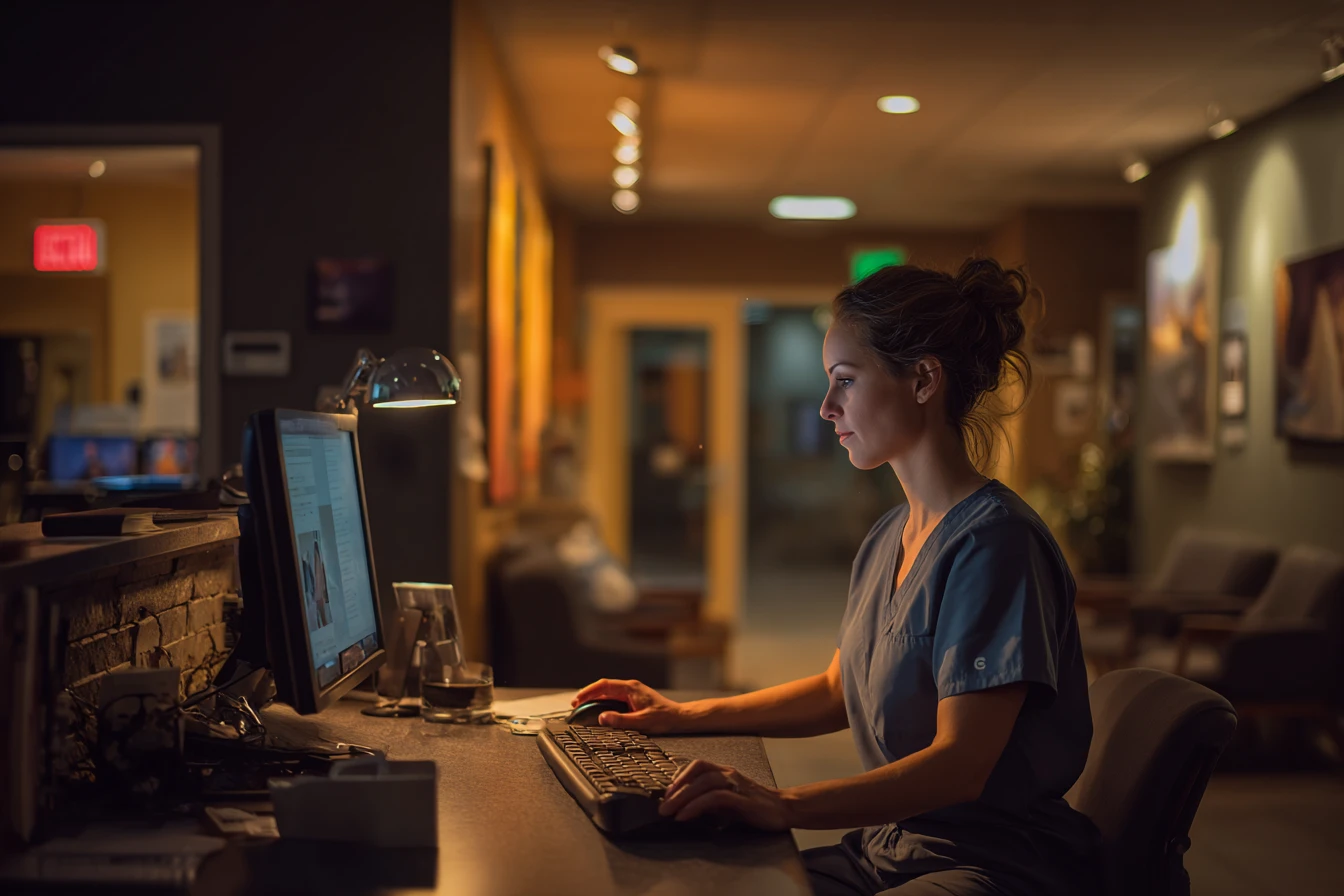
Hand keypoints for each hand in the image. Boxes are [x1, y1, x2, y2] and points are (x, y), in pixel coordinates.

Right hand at [571, 678, 688, 733]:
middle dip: (588, 694)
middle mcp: (629, 687)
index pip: (604, 685)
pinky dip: (602, 702)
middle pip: (603, 687)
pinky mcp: (632, 698)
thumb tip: (602, 718)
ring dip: (594, 698)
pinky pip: (613, 697)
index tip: (577, 700)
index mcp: (630, 688)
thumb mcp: (642, 721)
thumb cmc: (664, 718)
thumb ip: (621, 720)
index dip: (588, 692)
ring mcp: (631, 692)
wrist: (679, 717)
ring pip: (608, 692)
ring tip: (582, 707)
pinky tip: (598, 709)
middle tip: (575, 705)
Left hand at [657, 759, 791, 830]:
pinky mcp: (742, 799)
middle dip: (676, 789)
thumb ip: (709, 801)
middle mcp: (729, 774)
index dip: (680, 776)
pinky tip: (686, 816)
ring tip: (670, 811)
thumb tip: (686, 807)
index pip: (698, 765)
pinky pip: (715, 798)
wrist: (783, 809)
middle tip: (662, 805)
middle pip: (697, 773)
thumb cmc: (755, 806)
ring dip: (683, 797)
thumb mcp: (728, 801)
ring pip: (704, 783)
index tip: (667, 793)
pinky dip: (697, 806)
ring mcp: (736, 784)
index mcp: (725, 772)